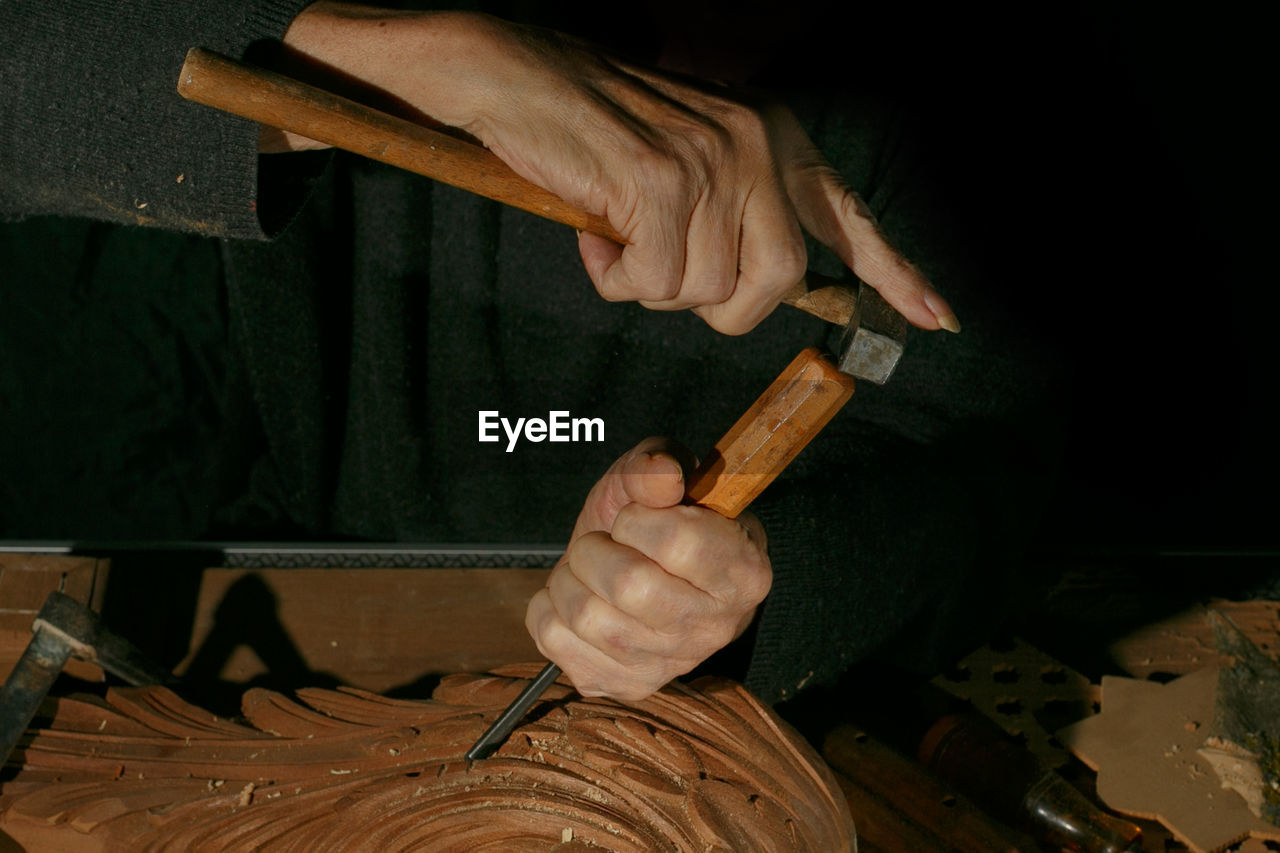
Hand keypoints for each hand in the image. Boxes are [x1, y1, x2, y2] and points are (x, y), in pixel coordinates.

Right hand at [271, 3, 959, 333]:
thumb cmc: (595, 132)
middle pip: (776, 282)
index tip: (940, 319)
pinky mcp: (658, 178)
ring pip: (702, 290)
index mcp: (770, 139)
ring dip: (650, 285)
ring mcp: (709, 158)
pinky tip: (596, 233)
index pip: (848, 216)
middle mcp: (755, 143)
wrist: (514, 73)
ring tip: (618, 235)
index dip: (897, 272)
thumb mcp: (685, 160)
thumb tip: (758, 288)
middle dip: (719, 306)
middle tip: (665, 275)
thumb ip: (735, 211)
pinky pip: (651, 282)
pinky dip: (616, 277)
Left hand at [525, 438, 770, 700]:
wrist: (648, 577)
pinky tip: (578, 598)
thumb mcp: (661, 479)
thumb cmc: (658, 524)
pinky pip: (553, 639)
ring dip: (568, 577)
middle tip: (603, 543)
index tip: (635, 518)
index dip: (638, 519)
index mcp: (743, 572)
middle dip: (595, 549)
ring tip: (588, 569)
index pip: (677, 541)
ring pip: (585, 614)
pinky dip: (548, 607)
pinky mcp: (622, 684)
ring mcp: (669, 664)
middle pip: (627, 585)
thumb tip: (660, 474)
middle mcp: (715, 628)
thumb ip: (658, 465)